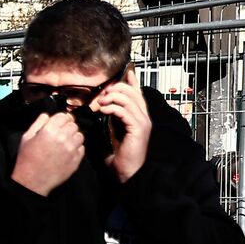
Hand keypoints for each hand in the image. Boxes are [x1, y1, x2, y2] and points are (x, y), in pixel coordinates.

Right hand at [11, 111, 84, 195]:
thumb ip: (38, 124)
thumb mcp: (26, 138)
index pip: (63, 116)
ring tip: (65, 143)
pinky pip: (81, 148)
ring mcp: (71, 149)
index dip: (61, 118)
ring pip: (80, 136)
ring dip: (73, 137)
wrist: (32, 181)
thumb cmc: (27, 158)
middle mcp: (63, 137)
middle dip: (67, 127)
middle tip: (61, 134)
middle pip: (73, 125)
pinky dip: (76, 148)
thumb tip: (47, 115)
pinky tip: (67, 153)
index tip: (58, 123)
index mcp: (49, 130)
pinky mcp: (76, 159)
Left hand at [91, 65, 150, 182]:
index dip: (132, 81)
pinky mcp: (138, 128)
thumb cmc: (118, 154)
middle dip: (116, 88)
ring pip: (129, 98)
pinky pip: (125, 111)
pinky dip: (112, 107)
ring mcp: (143, 122)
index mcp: (139, 116)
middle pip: (133, 92)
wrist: (126, 171)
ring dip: (112, 97)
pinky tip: (103, 109)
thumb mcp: (114, 131)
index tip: (127, 72)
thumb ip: (112, 118)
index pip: (138, 93)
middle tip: (101, 94)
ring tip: (100, 102)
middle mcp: (144, 116)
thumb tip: (102, 105)